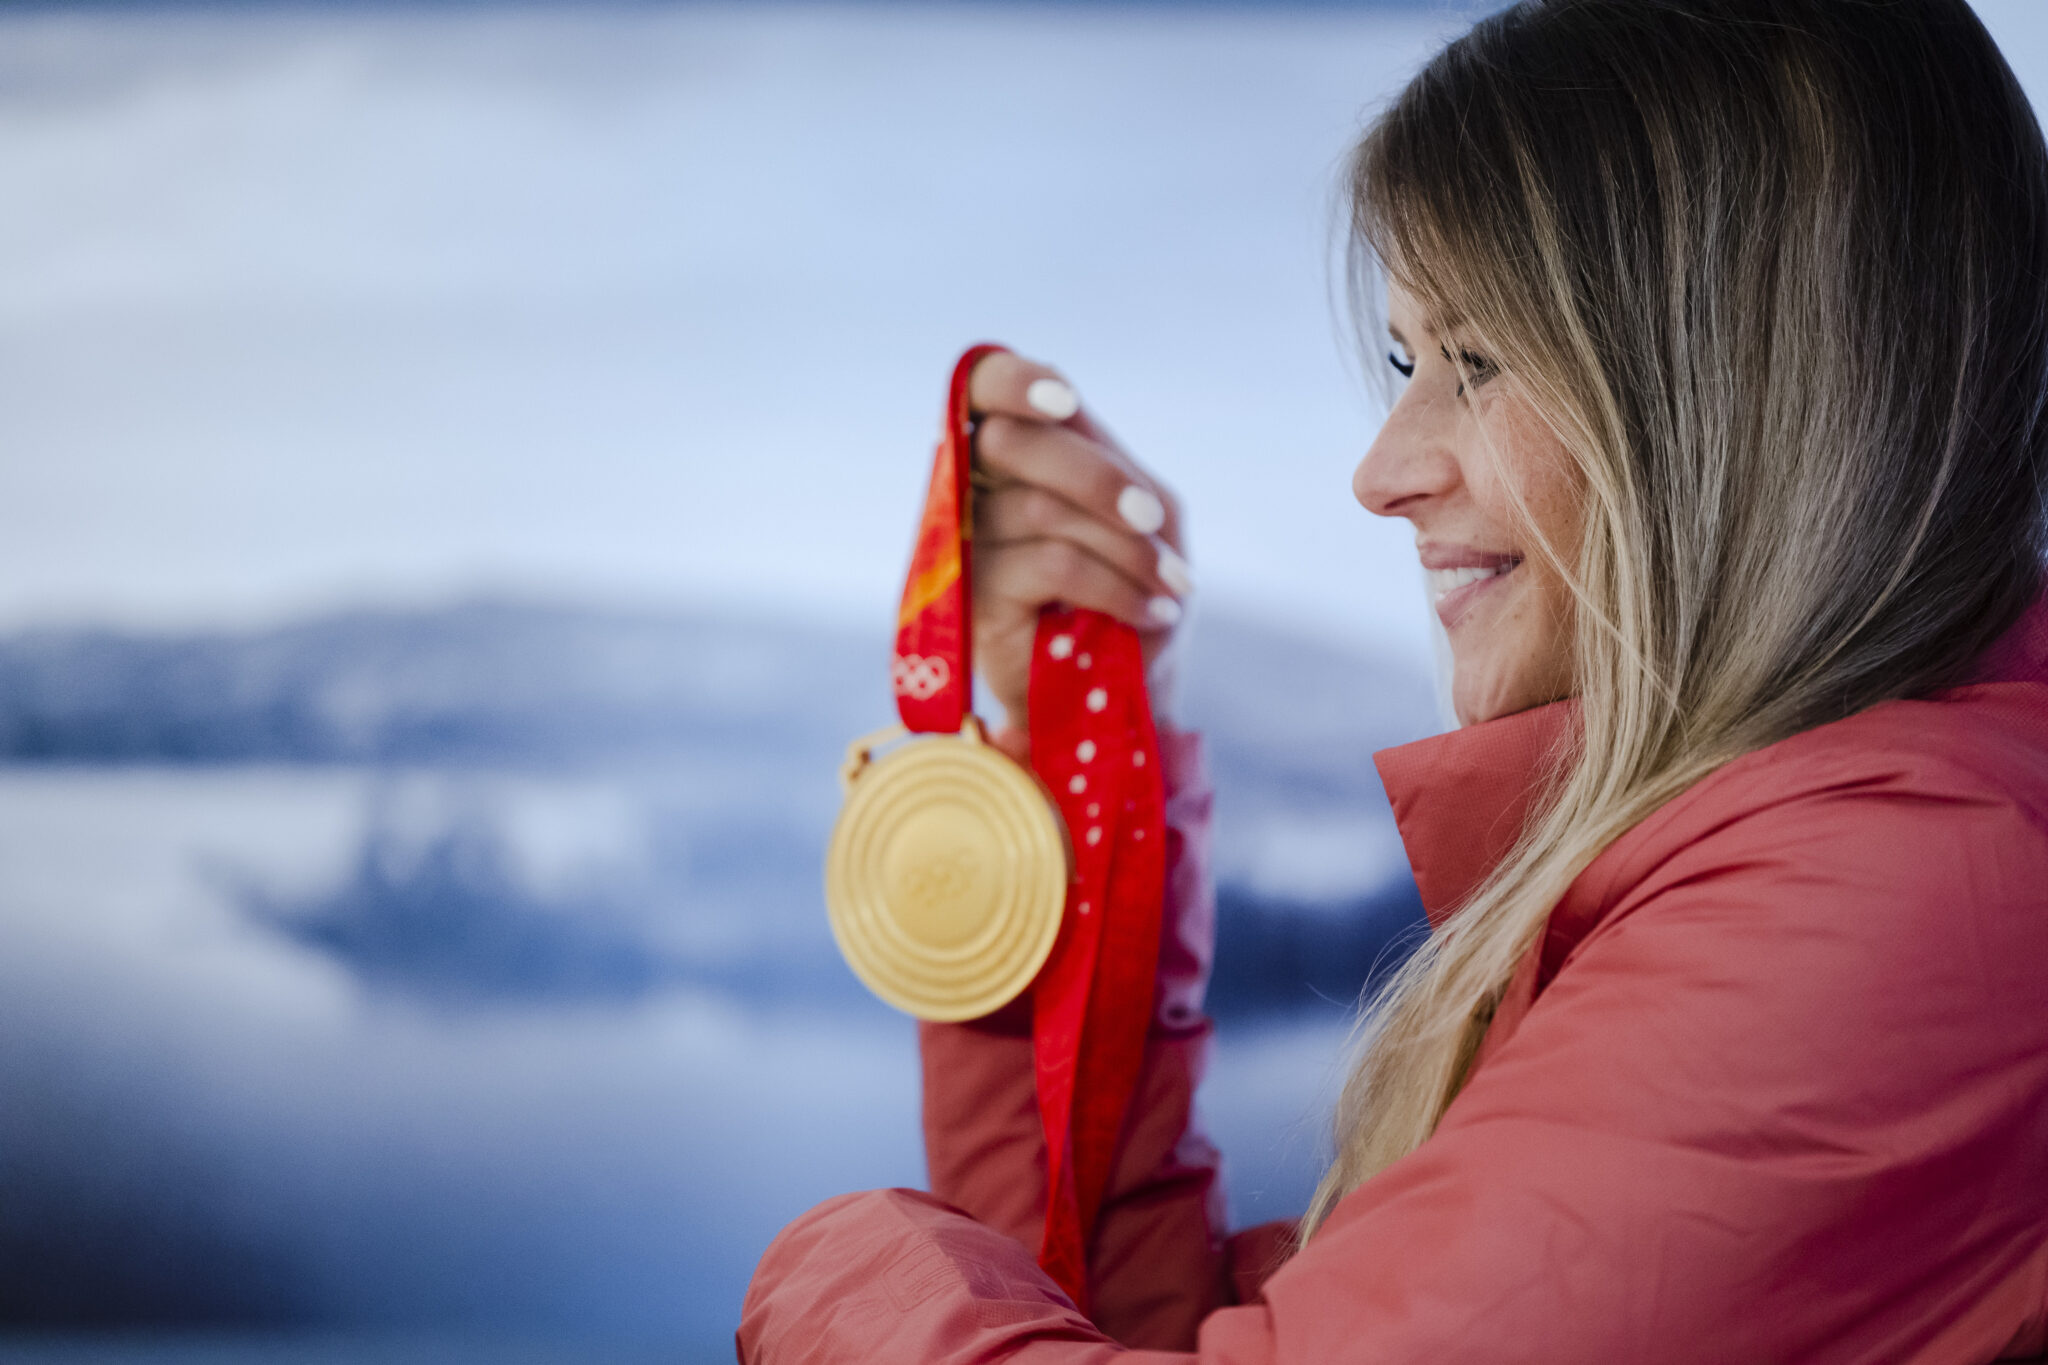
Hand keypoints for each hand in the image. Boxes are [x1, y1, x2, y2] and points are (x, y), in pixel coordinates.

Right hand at [966, 351, 1191, 745]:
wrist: (1122, 691)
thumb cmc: (1135, 591)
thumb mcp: (1145, 516)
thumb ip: (1115, 462)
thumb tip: (1071, 426)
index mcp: (1015, 453)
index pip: (984, 388)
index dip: (1016, 381)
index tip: (1066, 403)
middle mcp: (975, 490)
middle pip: (1009, 442)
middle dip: (1096, 477)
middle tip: (1155, 519)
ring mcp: (964, 545)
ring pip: (1042, 509)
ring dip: (1126, 547)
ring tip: (1171, 585)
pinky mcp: (970, 599)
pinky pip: (1051, 564)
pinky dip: (1117, 586)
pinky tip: (1149, 611)